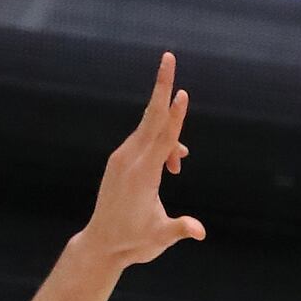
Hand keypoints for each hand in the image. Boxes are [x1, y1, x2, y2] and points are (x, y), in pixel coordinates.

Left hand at [77, 51, 205, 269]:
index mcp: (142, 175)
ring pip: (150, 130)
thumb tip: (199, 232)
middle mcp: (129, 160)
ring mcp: (121, 158)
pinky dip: (160, 143)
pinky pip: (143, 139)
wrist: (101, 245)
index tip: (182, 93)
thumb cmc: (132, 242)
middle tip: (169, 56)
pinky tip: (171, 163)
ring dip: (171, 138)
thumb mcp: (159, 238)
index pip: (162, 138)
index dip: (175, 116)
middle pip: (151, 116)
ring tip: (177, 168)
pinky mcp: (118, 161)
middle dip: (163, 87)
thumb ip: (179, 229)